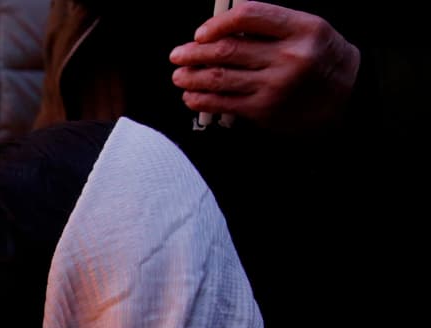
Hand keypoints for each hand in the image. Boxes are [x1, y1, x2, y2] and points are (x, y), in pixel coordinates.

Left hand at [169, 2, 359, 130]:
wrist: (350, 100)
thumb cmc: (323, 61)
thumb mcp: (309, 31)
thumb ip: (271, 27)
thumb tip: (222, 28)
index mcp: (301, 28)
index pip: (248, 16)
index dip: (217, 23)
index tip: (200, 33)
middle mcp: (289, 56)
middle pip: (227, 50)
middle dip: (194, 53)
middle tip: (177, 55)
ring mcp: (276, 85)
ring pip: (220, 78)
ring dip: (192, 77)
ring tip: (179, 76)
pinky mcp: (265, 110)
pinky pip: (224, 103)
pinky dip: (201, 100)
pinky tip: (192, 96)